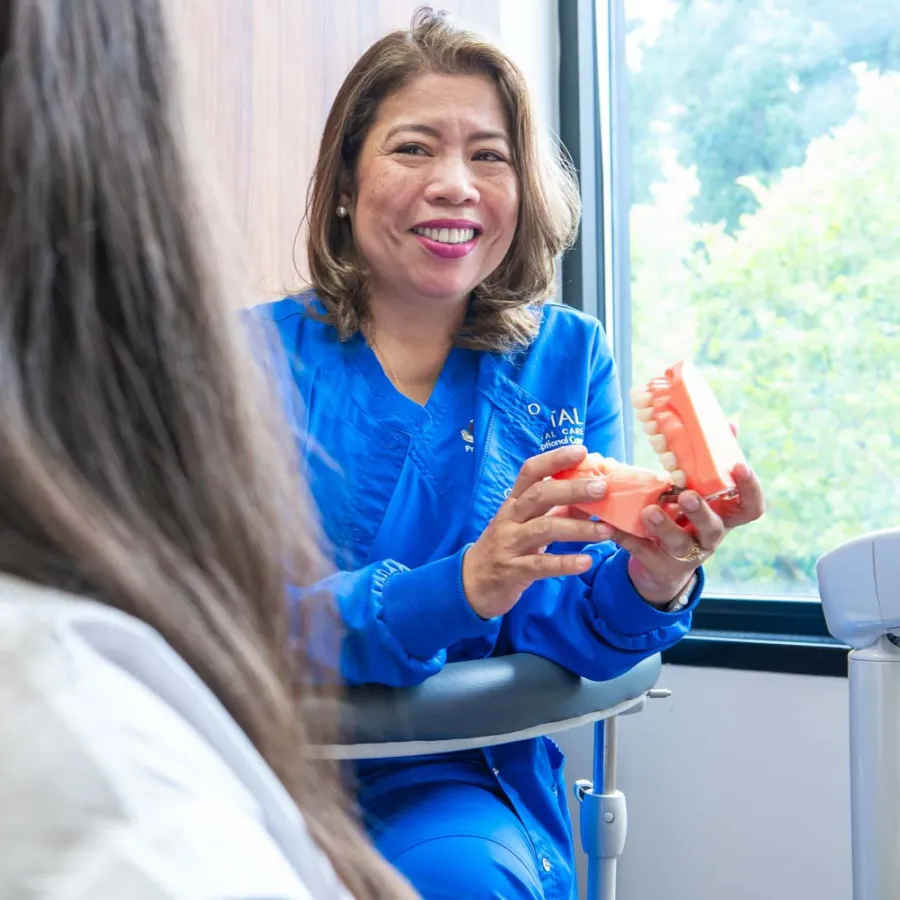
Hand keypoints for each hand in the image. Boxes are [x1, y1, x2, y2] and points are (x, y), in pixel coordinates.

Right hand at [462, 444, 612, 618]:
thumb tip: (591, 497)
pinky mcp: (513, 571)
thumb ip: (555, 510)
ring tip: (607, 531)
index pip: (530, 472)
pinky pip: (541, 565)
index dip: (554, 459)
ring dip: (578, 528)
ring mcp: (510, 544)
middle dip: (572, 489)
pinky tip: (587, 562)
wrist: (473, 583)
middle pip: (539, 495)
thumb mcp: (526, 524)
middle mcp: (510, 518)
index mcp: (513, 502)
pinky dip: (565, 563)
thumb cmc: (506, 547)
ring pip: (543, 529)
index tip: (581, 451)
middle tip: (602, 487)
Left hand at [598, 462, 764, 606]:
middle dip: (700, 511)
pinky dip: (624, 536)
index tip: (738, 465)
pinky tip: (609, 525)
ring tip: (648, 512)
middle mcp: (709, 537)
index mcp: (723, 517)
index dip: (749, 488)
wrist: (664, 567)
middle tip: (687, 495)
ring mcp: (685, 554)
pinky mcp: (658, 563)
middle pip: (712, 527)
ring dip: (664, 526)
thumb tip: (730, 424)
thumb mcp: (701, 494)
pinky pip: (641, 549)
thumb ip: (712, 462)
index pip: (750, 507)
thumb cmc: (687, 520)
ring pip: (679, 542)